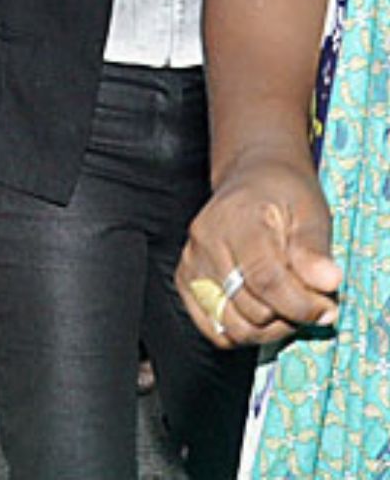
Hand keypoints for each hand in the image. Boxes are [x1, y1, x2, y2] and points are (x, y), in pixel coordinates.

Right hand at [176, 154, 340, 346]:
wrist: (251, 180)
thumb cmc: (284, 195)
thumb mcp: (310, 214)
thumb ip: (315, 250)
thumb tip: (328, 283)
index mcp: (238, 220)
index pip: (266, 279)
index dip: (300, 305)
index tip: (325, 310)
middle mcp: (206, 242)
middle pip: (248, 307)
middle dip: (288, 317)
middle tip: (309, 304)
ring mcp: (192, 262)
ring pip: (230, 324)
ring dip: (266, 330)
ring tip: (285, 310)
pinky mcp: (185, 279)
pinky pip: (212, 327)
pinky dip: (241, 332)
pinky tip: (262, 315)